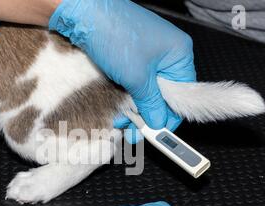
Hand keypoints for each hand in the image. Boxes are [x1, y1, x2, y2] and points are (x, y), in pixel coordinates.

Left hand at [49, 0, 195, 142]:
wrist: (82, 12)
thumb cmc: (114, 34)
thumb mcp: (136, 77)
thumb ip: (150, 103)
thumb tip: (158, 122)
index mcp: (178, 54)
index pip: (182, 96)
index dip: (168, 117)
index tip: (155, 135)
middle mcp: (166, 54)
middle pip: (163, 96)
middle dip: (147, 116)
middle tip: (132, 133)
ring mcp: (147, 55)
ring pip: (146, 92)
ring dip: (133, 109)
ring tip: (119, 122)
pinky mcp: (130, 56)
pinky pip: (133, 83)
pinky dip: (126, 97)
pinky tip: (116, 109)